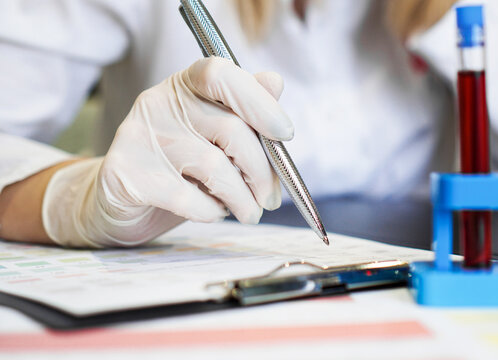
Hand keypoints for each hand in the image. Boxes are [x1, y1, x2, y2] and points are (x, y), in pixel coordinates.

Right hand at [43, 57, 293, 246]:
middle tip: (270, 199)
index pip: (222, 75)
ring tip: (249, 212)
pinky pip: (189, 198)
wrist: (118, 201)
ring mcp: (138, 135)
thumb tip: (275, 82)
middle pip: (231, 129)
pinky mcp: (127, 174)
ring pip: (216, 167)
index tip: (285, 134)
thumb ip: (245, 110)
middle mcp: (159, 102)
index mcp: (185, 86)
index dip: (259, 102)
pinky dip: (212, 212)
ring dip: (243, 199)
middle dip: (263, 172)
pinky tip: (213, 212)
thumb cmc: (178, 167)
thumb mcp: (214, 136)